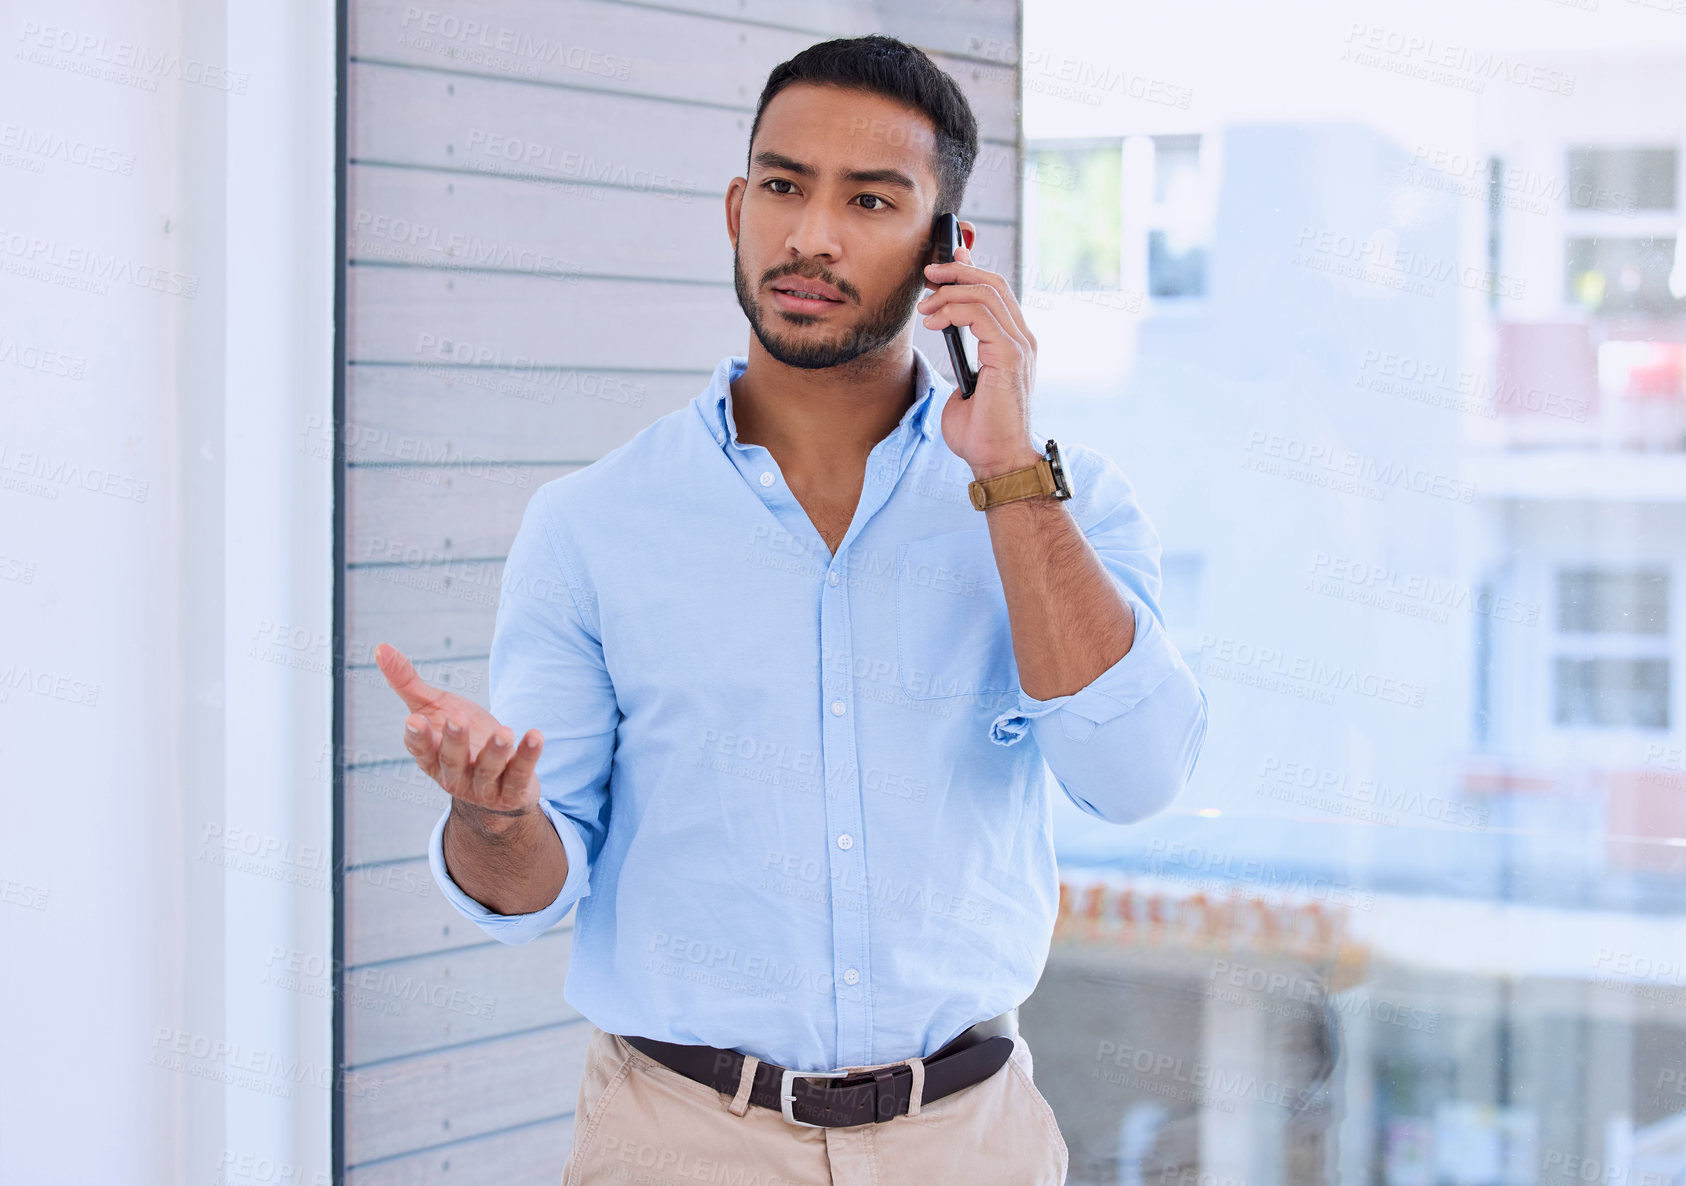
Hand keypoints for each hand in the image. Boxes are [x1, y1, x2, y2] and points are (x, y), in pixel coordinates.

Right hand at [374, 642, 543, 833]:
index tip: (413, 720)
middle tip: (457, 718)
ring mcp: (484, 786)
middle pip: (452, 760)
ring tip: (505, 731)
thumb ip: (408, 683)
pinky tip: (535, 736)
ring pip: (487, 769)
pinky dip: (527, 756)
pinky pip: (520, 774)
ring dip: (495, 751)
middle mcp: (454, 775)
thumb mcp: (436, 708)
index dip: (417, 737)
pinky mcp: (512, 790)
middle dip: (454, 740)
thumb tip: (380, 647)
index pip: (421, 749)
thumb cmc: (462, 737)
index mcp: (432, 757)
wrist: (497, 779)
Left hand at [918, 237, 1043, 479]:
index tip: (942, 267)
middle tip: (927, 274)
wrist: (997, 461)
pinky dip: (953, 311)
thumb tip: (946, 337)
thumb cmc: (980, 432)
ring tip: (924, 308)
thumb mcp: (965, 386)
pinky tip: (934, 323)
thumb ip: (962, 359)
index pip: (997, 293)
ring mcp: (1019, 347)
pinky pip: (981, 315)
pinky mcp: (1009, 356)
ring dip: (948, 293)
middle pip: (993, 283)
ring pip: (986, 293)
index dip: (970, 272)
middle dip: (957, 271)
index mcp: (1015, 344)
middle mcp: (1022, 340)